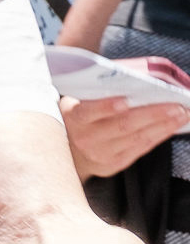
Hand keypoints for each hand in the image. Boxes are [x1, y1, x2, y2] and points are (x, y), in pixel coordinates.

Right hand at [60, 92, 188, 179]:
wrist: (66, 150)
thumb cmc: (77, 117)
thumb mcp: (76, 102)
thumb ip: (95, 92)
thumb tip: (132, 80)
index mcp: (73, 118)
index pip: (89, 111)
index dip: (106, 107)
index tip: (125, 101)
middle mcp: (85, 138)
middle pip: (122, 125)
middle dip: (153, 114)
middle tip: (176, 105)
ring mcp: (100, 154)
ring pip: (137, 138)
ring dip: (164, 125)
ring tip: (182, 114)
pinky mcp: (113, 164)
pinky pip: (140, 148)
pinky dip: (159, 136)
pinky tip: (172, 126)